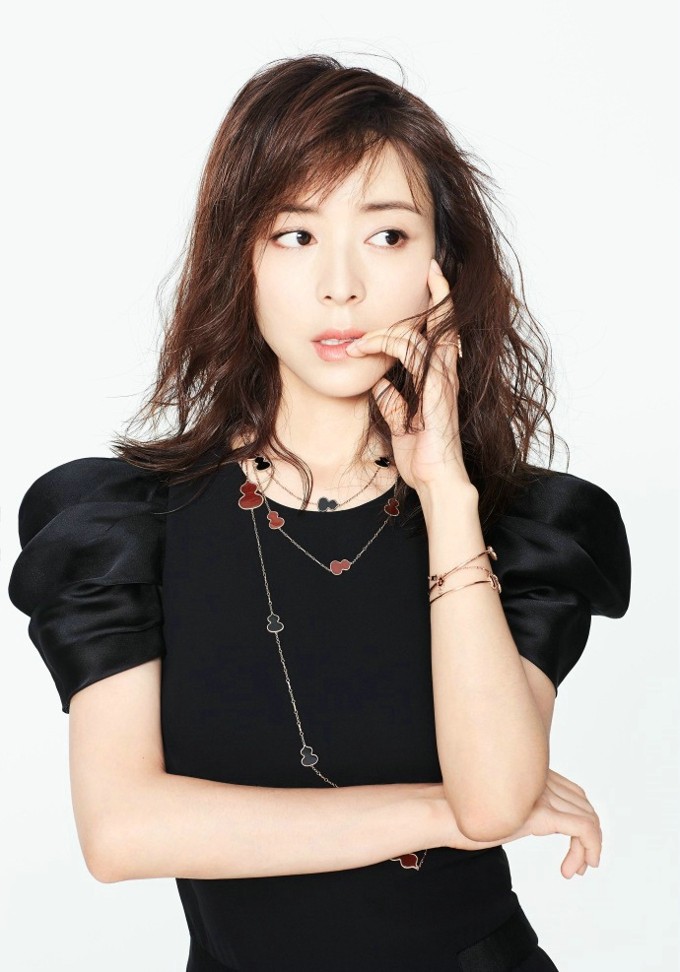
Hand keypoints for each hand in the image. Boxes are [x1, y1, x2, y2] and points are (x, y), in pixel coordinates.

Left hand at [345, 259, 468, 493]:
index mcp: (439, 377)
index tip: (431, 278)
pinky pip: (413, 351)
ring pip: (421, 333)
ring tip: (360, 341)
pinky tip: (366, 348)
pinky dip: (387, 343)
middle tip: (428, 269)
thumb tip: (379, 384)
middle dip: (438, 292)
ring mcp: (443, 379)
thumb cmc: (421, 454)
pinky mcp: (436, 388)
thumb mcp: (399, 420)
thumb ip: (392, 399)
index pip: (442, 332)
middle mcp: (446, 373)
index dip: (439, 303)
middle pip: (446, 321)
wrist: (435, 479)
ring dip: (386, 330)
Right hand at [438, 769, 601, 878]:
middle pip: (583, 803)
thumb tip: (521, 821)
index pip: (572, 791)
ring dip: (589, 848)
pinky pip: (584, 828)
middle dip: (590, 834)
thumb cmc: (460, 814)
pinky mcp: (542, 813)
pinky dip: (589, 848)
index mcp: (530, 773)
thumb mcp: (498, 809)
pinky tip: (572, 869)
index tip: (574, 846)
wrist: (441, 814)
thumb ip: (515, 807)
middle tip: (581, 863)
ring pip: (588, 818)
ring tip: (578, 869)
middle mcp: (540, 778)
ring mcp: (542, 795)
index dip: (581, 816)